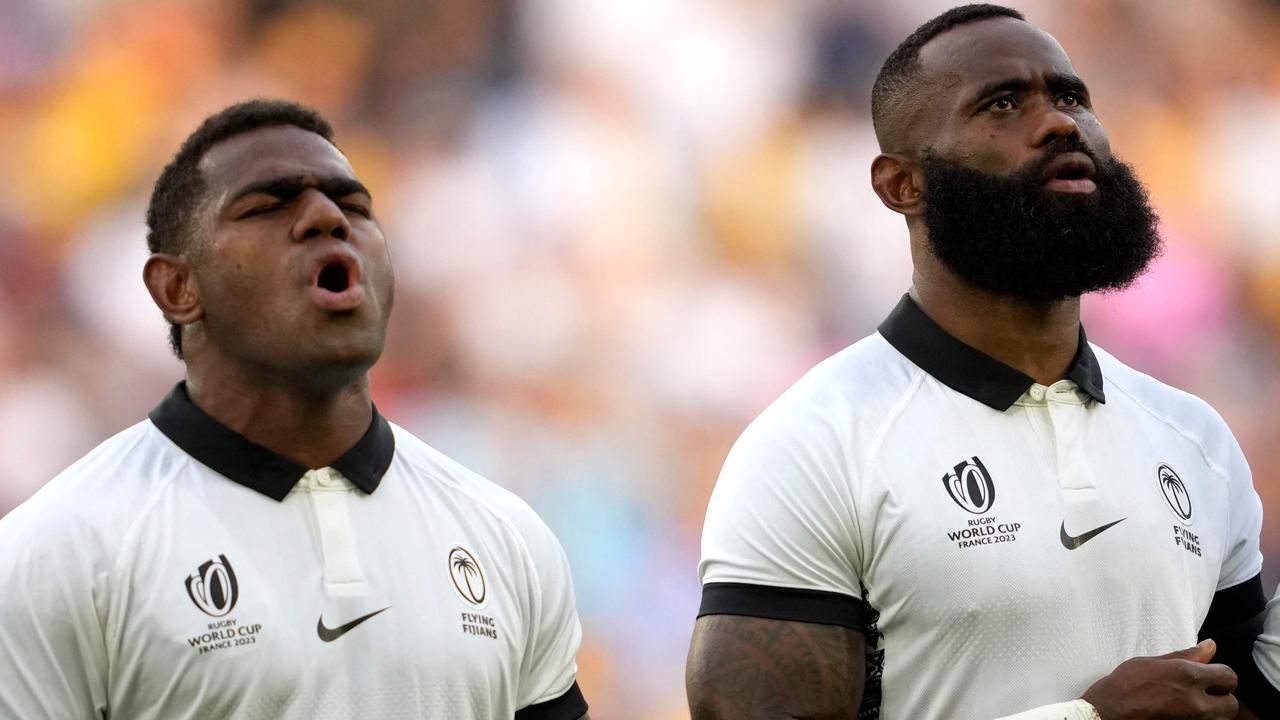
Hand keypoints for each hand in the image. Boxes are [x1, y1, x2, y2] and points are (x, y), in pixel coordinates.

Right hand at [1082, 640, 1237, 719]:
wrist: (1106, 715)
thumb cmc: (1122, 687)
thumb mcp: (1149, 663)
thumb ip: (1184, 656)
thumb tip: (1210, 646)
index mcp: (1187, 676)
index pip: (1228, 676)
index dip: (1220, 676)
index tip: (1209, 676)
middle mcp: (1195, 702)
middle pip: (1231, 704)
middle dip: (1220, 699)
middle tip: (1202, 694)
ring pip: (1219, 718)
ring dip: (1211, 712)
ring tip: (1189, 705)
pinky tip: (1180, 714)